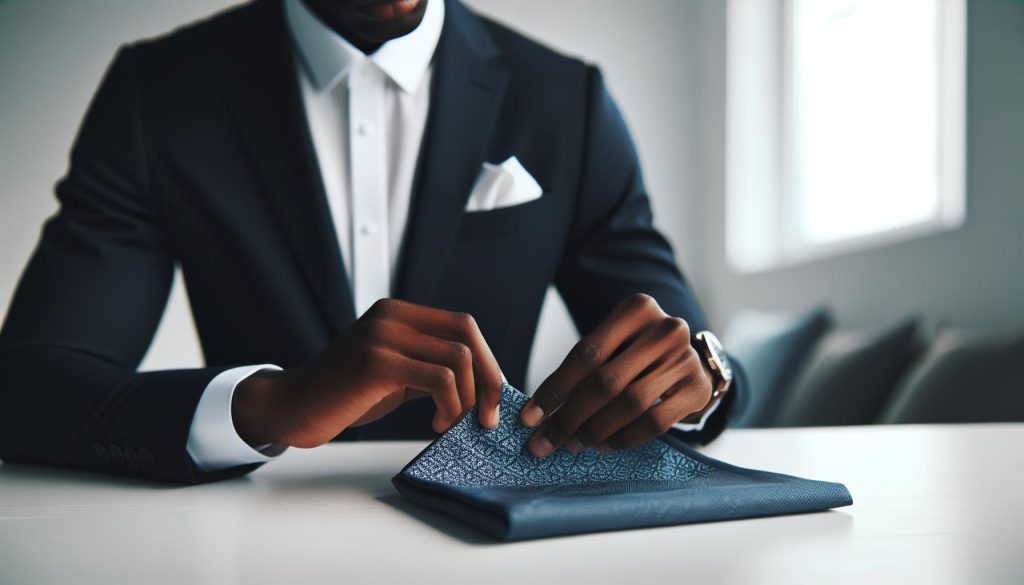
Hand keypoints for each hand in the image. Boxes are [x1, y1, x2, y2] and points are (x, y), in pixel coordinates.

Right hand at [232, 299, 503, 448]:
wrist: (291, 407)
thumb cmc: (344, 395)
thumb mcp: (394, 372)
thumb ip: (430, 367)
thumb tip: (483, 385)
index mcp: (397, 313)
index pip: (463, 324)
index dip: (486, 360)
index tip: (491, 397)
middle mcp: (391, 316)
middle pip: (466, 334)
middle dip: (489, 378)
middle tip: (490, 416)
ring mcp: (383, 336)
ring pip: (457, 358)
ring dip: (469, 398)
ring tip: (452, 423)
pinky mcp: (376, 363)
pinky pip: (438, 380)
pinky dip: (450, 406)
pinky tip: (437, 424)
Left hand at [520, 293, 712, 456]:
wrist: (689, 357)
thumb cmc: (636, 351)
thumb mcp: (613, 343)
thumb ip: (584, 368)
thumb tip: (539, 412)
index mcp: (636, 309)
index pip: (586, 354)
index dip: (554, 389)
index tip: (529, 417)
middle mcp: (664, 329)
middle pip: (606, 382)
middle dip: (569, 417)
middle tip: (544, 442)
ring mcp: (685, 359)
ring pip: (630, 404)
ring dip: (594, 431)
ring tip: (572, 445)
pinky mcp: (697, 389)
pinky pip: (654, 423)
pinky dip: (624, 438)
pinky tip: (604, 445)